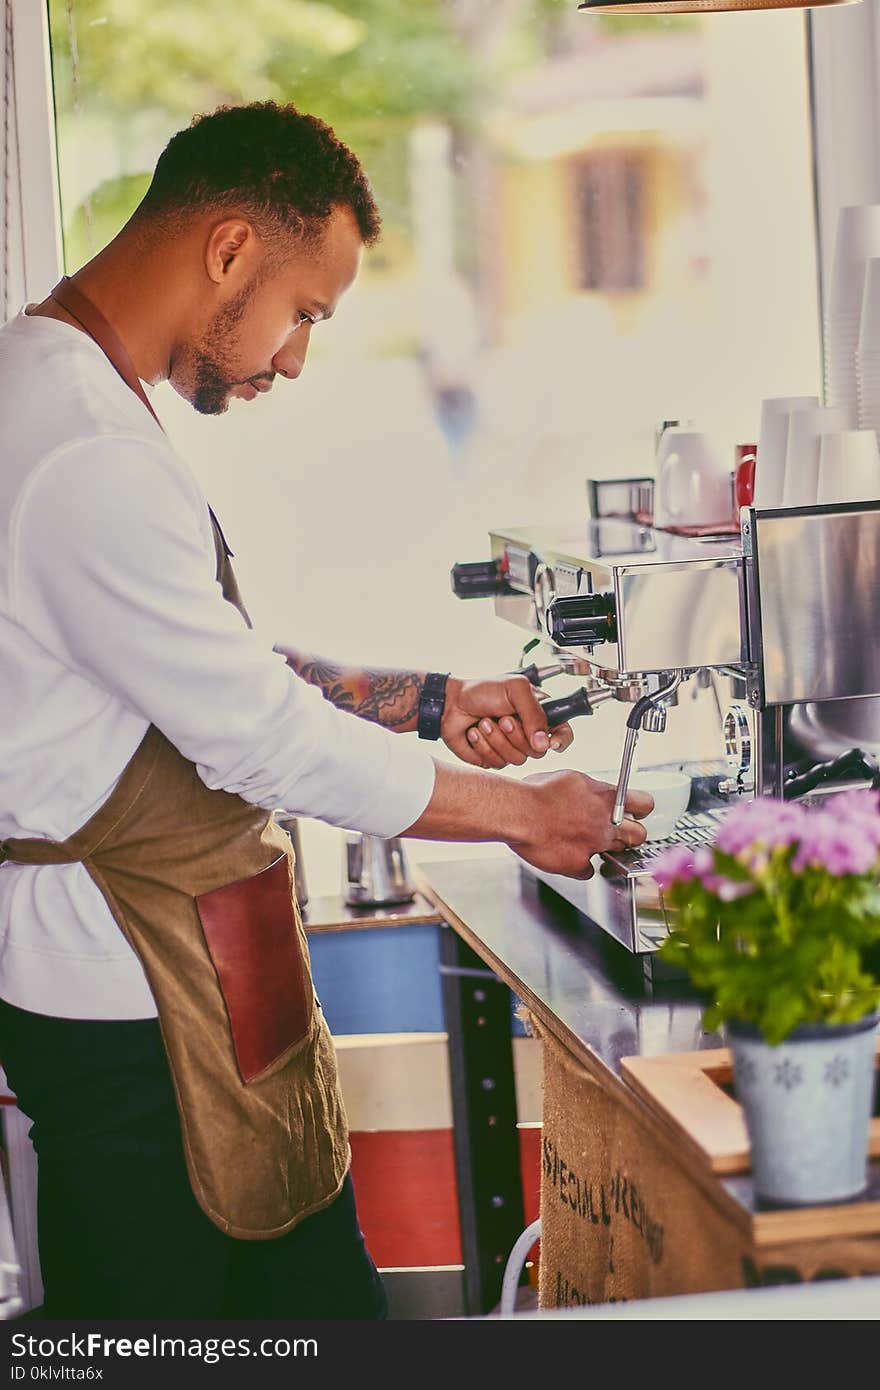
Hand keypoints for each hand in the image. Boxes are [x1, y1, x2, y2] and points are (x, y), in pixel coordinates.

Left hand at [440, 674, 574, 768]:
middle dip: (516, 735)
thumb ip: (535, 713)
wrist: (451, 704)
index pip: (563, 734)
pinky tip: (475, 733)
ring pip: (517, 759)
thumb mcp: (515, 689)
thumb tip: (544, 743)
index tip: (548, 742)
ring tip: (485, 722)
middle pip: (538, 751)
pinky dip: (483, 746)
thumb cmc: (482, 691)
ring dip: (496, 739)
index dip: (560, 741)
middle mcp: (527, 734)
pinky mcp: (493, 759)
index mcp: (538, 715)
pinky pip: (497, 764)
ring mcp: (511, 748)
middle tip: (502, 718)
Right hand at [509, 770, 653, 879]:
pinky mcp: (578, 865)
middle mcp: (606, 823)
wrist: (518, 813)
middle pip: (639, 835)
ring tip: (585, 839)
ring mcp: (594, 846)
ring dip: (605, 848)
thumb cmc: (536, 792)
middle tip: (618, 832)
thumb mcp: (571, 779)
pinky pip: (588, 870)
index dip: (641, 809)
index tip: (637, 812)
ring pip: (616, 853)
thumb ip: (589, 789)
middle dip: (631, 834)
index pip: (645, 804)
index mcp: (607, 797)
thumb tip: (592, 793)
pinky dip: (579, 865)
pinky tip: (567, 855)